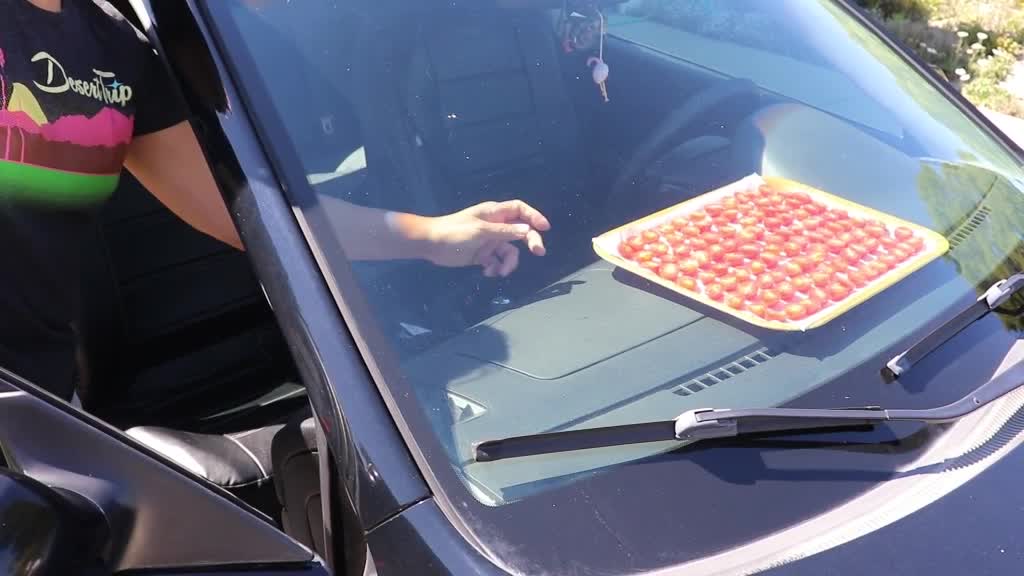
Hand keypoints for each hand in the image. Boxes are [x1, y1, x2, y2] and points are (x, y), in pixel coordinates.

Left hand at [424, 200, 550, 276]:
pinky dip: (496, 268)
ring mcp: (490, 241)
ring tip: (499, 272)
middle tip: (539, 252)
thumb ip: (504, 231)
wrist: (431, 245)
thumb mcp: (480, 231)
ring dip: (509, 262)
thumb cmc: (454, 232)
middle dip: (530, 241)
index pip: (519, 210)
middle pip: (521, 231)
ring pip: (510, 251)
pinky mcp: (483, 255)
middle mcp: (495, 226)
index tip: (545, 228)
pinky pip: (498, 261)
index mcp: (494, 213)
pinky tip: (488, 272)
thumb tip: (526, 230)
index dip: (534, 216)